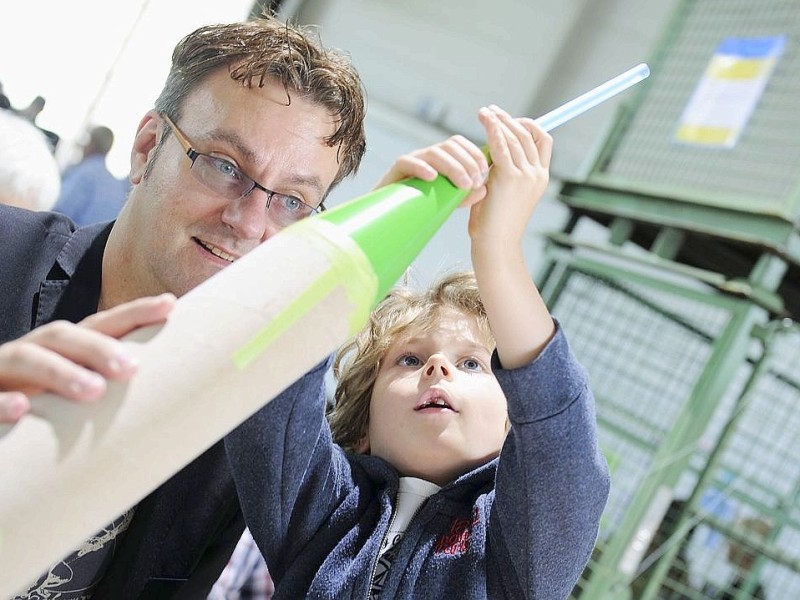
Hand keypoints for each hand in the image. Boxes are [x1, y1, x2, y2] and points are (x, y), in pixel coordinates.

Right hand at [0, 293, 175, 422]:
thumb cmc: (38, 406)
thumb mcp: (70, 392)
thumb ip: (105, 385)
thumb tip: (167, 395)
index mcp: (58, 349)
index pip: (98, 325)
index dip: (132, 313)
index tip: (169, 303)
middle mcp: (29, 353)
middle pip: (63, 336)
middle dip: (98, 348)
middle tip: (132, 370)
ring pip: (26, 359)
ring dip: (60, 371)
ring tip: (93, 390)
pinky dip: (0, 402)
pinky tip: (21, 409)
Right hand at [374, 133, 490, 207]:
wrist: (390, 219)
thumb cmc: (421, 208)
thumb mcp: (447, 202)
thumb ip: (465, 196)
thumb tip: (484, 189)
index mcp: (440, 158)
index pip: (459, 143)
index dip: (474, 154)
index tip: (485, 174)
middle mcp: (426, 156)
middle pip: (450, 146)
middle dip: (467, 163)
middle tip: (476, 182)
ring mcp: (411, 161)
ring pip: (433, 153)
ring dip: (452, 167)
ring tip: (463, 185)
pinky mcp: (395, 171)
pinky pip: (407, 162)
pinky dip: (421, 167)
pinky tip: (433, 177)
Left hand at [467, 105, 551, 248]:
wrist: (495, 244)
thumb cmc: (493, 223)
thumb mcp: (503, 193)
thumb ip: (502, 172)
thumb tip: (489, 152)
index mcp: (540, 178)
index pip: (543, 141)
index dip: (528, 125)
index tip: (509, 119)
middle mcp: (537, 174)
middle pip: (528, 134)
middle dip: (509, 119)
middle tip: (491, 110)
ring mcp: (526, 175)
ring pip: (514, 137)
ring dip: (499, 121)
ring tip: (484, 112)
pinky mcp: (510, 178)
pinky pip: (502, 146)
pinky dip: (493, 129)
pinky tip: (485, 120)